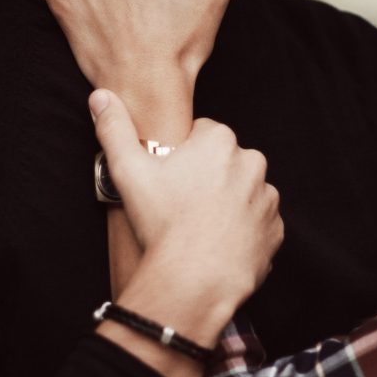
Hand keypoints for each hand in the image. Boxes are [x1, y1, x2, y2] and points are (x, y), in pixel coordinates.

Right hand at [89, 89, 283, 336]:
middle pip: (225, 161)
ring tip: (200, 227)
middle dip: (208, 176)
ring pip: (244, 191)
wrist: (194, 280)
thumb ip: (115, 129)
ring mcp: (267, 197)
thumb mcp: (128, 170)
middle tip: (182, 204)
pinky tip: (219, 244)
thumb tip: (101, 97)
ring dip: (228, 203)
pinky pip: (258, 223)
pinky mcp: (275, 229)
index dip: (182, 155)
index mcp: (220, 141)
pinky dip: (243, 231)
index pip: (202, 134)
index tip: (170, 178)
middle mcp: (252, 162)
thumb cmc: (163, 222)